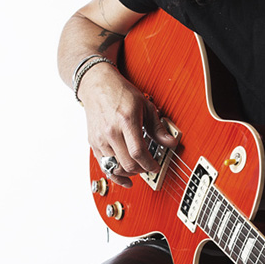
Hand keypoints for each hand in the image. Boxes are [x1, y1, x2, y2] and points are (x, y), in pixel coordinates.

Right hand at [79, 62, 178, 187]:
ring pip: (115, 167)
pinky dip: (115, 175)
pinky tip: (124, 178)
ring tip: (139, 168)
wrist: (97, 85)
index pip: (138, 152)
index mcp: (126, 121)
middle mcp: (111, 132)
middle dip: (142, 170)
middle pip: (127, 163)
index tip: (156, 166)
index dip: (149, 164)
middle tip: (149, 167)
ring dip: (129, 172)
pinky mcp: (93, 143)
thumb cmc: (121, 93)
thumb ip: (158, 127)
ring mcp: (100, 138)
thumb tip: (171, 142)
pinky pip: (103, 166)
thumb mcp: (145, 106)